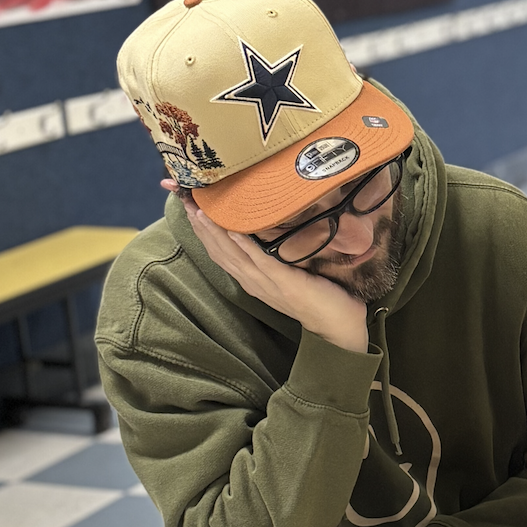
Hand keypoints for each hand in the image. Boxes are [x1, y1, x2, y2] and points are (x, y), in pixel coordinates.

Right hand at [166, 182, 367, 351]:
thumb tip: (264, 233)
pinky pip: (262, 262)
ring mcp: (269, 284)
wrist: (342, 324)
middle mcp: (254, 283)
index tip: (190, 208)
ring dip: (216, 233)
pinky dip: (246, 246)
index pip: (221, 254)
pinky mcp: (286, 283)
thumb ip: (273, 259)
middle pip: (221, 253)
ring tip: (200, 212)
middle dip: (202, 228)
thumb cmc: (319, 297)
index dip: (204, 232)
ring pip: (234, 256)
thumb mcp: (289, 275)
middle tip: (185, 202)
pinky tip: (233, 231)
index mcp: (253, 281)